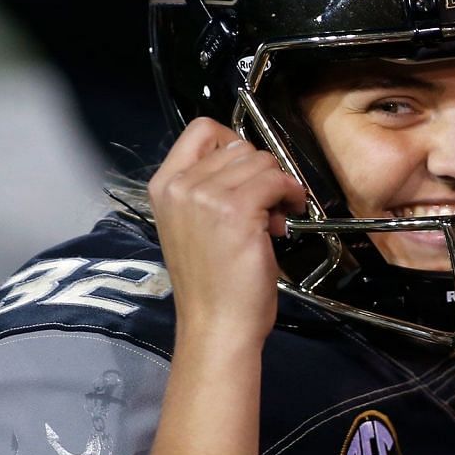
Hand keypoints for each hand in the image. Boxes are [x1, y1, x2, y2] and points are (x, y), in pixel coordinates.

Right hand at [147, 119, 304, 348]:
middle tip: (263, 207)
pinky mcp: (236, 210)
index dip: (232, 144)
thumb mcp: (192, 225)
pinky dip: (290, 195)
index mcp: (163, 185)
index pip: (202, 129)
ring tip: (271, 219)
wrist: (216, 325)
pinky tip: (284, 220)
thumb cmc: (210, 284)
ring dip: (277, 185)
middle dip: (259, 172)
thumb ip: (207, 189)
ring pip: (261, 161)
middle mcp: (180, 185)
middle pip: (238, 146)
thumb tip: (250, 164)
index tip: (246, 171)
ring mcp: (206, 196)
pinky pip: (277, 180)